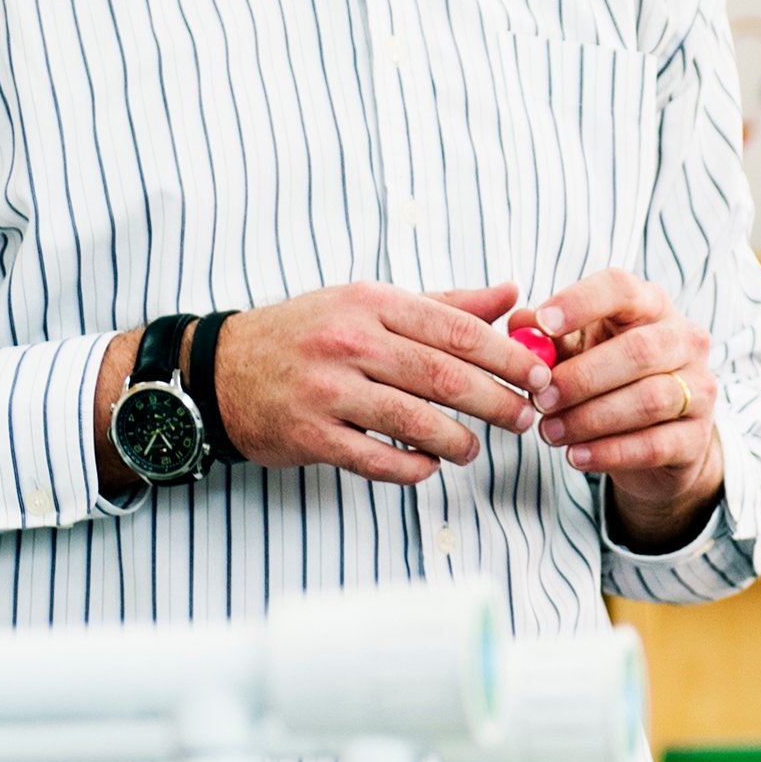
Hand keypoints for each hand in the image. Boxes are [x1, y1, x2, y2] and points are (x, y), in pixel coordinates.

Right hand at [205, 283, 541, 482]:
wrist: (221, 370)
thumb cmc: (308, 334)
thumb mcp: (369, 303)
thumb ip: (443, 303)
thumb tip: (511, 293)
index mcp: (371, 303)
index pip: (455, 329)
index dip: (506, 356)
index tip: (539, 374)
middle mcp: (349, 342)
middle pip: (443, 377)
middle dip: (496, 401)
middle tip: (524, 417)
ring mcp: (327, 390)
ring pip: (415, 422)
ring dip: (458, 441)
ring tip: (475, 448)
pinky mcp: (311, 435)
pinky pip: (377, 461)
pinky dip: (412, 468)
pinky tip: (429, 466)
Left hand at [521, 263, 725, 544]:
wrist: (660, 442)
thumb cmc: (611, 381)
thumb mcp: (579, 352)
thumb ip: (550, 338)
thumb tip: (519, 324)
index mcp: (651, 307)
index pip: (622, 288)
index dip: (582, 302)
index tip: (544, 323)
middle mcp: (685, 340)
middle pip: (639, 350)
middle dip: (582, 377)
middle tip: (540, 399)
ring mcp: (699, 389)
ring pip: (648, 400)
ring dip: (590, 419)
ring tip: (550, 432)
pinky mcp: (697, 437)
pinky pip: (654, 445)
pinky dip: (609, 452)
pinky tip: (575, 457)